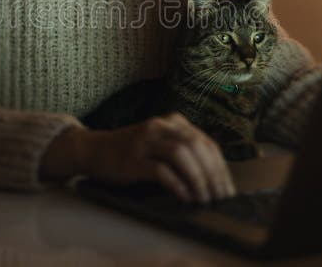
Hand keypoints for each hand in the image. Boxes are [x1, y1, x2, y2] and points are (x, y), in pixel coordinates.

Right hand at [42, 113, 235, 202]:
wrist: (94, 149)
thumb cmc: (132, 152)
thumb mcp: (160, 144)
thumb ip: (183, 152)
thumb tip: (213, 179)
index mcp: (173, 122)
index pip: (206, 142)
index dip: (220, 167)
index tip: (227, 189)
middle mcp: (161, 126)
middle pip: (197, 146)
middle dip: (213, 174)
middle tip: (220, 197)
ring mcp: (146, 141)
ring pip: (182, 155)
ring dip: (198, 179)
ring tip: (205, 199)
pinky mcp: (133, 158)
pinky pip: (161, 170)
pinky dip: (177, 185)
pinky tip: (185, 197)